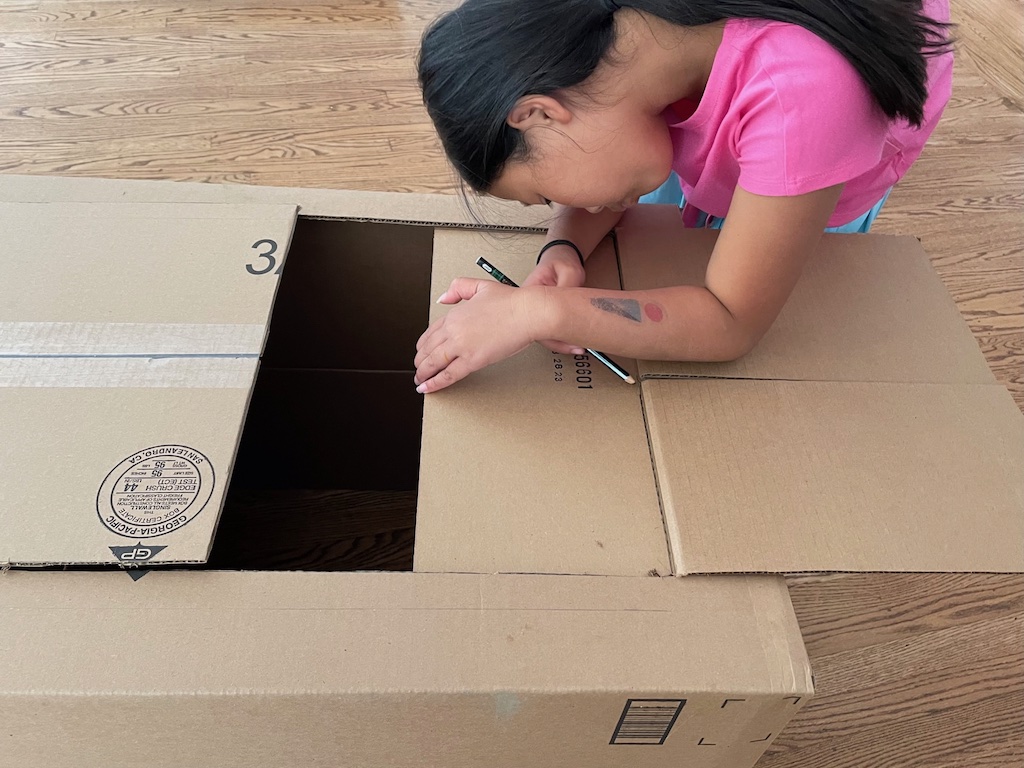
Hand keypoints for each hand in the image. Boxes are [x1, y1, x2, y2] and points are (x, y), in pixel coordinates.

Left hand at [414, 278, 544, 393]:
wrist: (526, 313)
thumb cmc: (511, 302)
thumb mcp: (479, 286)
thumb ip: (457, 289)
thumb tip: (442, 298)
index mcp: (454, 314)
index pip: (430, 333)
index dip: (423, 345)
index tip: (422, 350)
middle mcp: (453, 330)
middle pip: (427, 349)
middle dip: (420, 361)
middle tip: (418, 368)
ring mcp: (461, 346)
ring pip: (433, 363)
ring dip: (423, 374)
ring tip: (420, 380)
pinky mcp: (472, 360)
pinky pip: (448, 375)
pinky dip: (434, 383)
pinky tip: (427, 387)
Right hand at [521, 245, 586, 354]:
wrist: (562, 257)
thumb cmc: (561, 261)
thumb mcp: (569, 270)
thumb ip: (568, 286)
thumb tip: (570, 304)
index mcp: (530, 291)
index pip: (533, 318)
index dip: (548, 332)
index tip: (566, 337)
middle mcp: (530, 303)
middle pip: (537, 331)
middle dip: (556, 342)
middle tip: (575, 347)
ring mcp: (537, 310)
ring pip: (543, 332)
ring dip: (560, 341)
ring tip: (577, 346)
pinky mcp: (545, 314)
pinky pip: (550, 329)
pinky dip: (562, 336)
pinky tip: (574, 341)